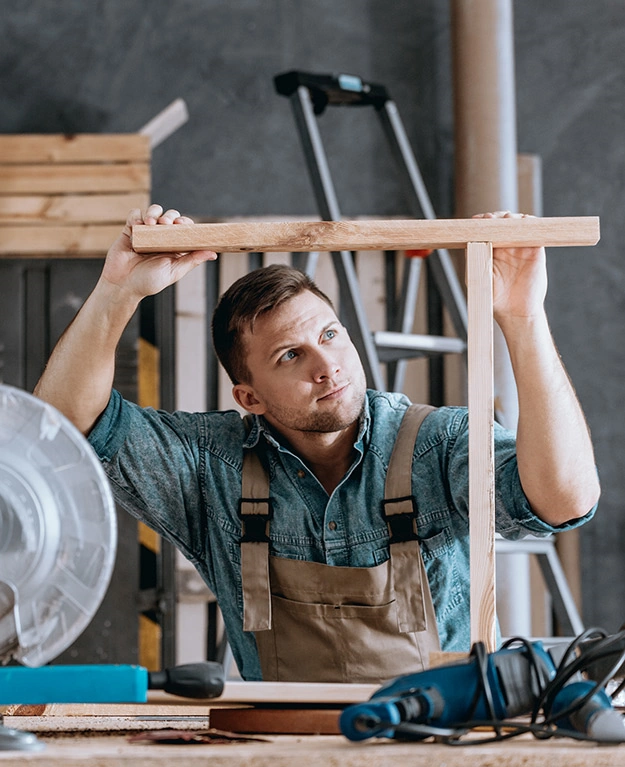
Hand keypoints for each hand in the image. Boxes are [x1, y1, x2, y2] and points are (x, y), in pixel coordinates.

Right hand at [100, 204, 217, 302]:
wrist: (121, 286)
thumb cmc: (147, 282)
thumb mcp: (173, 272)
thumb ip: (192, 260)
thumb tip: (213, 253)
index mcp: (174, 246)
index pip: (184, 228)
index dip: (185, 223)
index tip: (182, 225)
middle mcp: (161, 237)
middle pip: (170, 216)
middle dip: (170, 216)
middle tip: (167, 223)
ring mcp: (145, 232)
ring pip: (154, 211)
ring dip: (154, 212)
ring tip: (152, 223)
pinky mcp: (130, 230)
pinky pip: (134, 215)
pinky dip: (137, 215)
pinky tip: (138, 224)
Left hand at [473, 211, 547, 326]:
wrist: (516, 312)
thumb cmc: (494, 298)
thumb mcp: (477, 277)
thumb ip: (474, 258)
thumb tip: (470, 239)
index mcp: (490, 251)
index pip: (487, 229)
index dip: (483, 221)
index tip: (478, 219)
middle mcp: (506, 246)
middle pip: (503, 222)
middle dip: (497, 217)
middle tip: (491, 219)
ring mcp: (521, 247)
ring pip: (518, 223)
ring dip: (512, 218)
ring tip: (506, 221)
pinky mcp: (535, 250)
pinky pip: (534, 231)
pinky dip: (529, 223)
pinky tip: (522, 223)